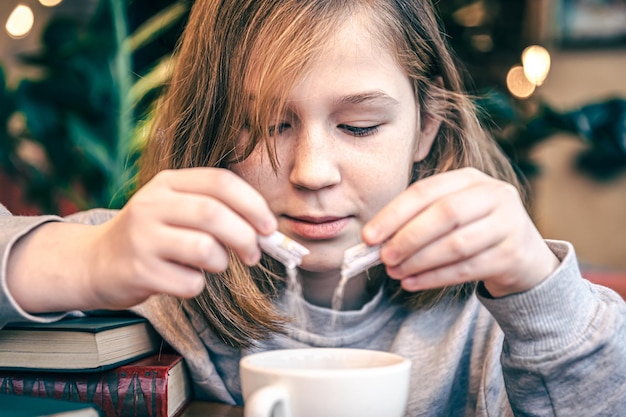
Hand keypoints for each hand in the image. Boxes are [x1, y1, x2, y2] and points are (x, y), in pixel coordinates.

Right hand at [86, 168, 276, 306]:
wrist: (96, 261)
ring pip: (205, 249)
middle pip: (214, 214)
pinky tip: (184, 279)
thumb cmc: (152, 235)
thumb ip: (216, 209)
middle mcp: (151, 205)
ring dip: (222, 263)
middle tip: (254, 253)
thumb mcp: (175, 208)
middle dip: (245, 237)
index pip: (220, 182)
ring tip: (214, 265)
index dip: (253, 204)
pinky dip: (197, 285)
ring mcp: (142, 238)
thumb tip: (267, 230)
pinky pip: (190, 283)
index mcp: (168, 183)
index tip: (269, 226)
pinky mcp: (139, 271)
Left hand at [362, 168, 559, 296]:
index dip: (393, 214)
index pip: (425, 191)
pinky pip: (467, 268)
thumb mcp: (451, 214)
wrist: (524, 256)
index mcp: (470, 178)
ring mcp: (507, 223)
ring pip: (455, 244)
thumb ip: (416, 221)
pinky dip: (434, 277)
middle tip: (383, 257)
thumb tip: (374, 241)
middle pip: (444, 214)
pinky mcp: (512, 254)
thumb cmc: (474, 231)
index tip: (369, 236)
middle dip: (407, 238)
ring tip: (396, 272)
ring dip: (419, 261)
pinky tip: (413, 283)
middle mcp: (493, 194)